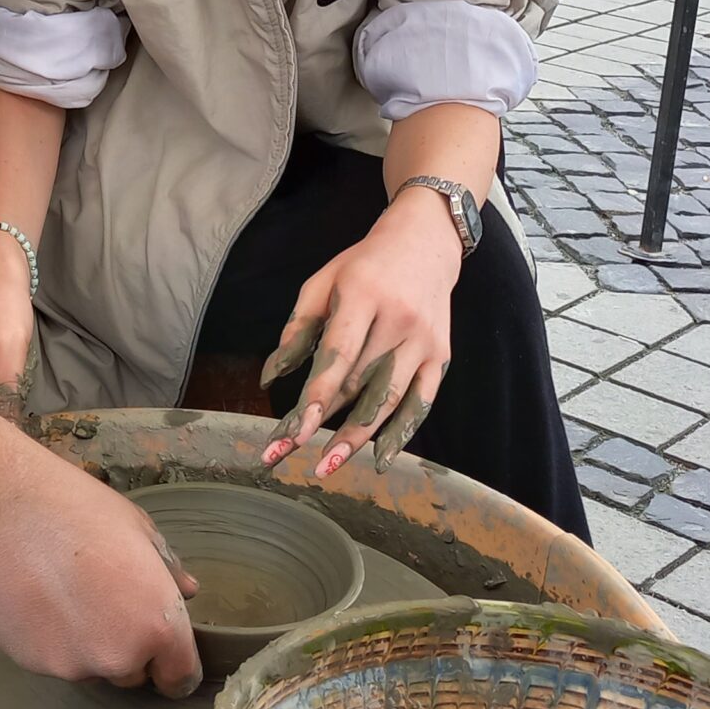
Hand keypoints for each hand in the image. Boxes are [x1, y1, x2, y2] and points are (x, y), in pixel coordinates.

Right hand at [0, 450, 202, 696]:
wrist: (1, 509)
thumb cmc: (77, 509)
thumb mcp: (138, 529)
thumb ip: (168, 570)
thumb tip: (185, 591)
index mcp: (157, 624)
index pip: (180, 677)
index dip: (172, 664)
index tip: (161, 652)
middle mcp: (118, 656)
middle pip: (132, 672)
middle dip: (124, 647)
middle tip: (103, 600)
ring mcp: (71, 664)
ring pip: (89, 666)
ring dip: (85, 643)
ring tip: (63, 592)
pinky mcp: (31, 663)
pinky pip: (52, 658)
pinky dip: (50, 639)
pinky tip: (37, 597)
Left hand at [258, 191, 460, 477]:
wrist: (425, 243)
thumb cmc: (363, 266)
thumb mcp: (321, 284)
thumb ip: (297, 331)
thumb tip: (268, 379)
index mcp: (365, 296)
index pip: (337, 355)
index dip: (316, 396)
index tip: (293, 431)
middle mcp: (399, 320)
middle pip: (359, 382)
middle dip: (323, 423)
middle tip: (288, 453)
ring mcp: (425, 340)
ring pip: (389, 399)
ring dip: (357, 437)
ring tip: (328, 465)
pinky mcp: (441, 356)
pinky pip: (421, 402)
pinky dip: (401, 433)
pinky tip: (379, 457)